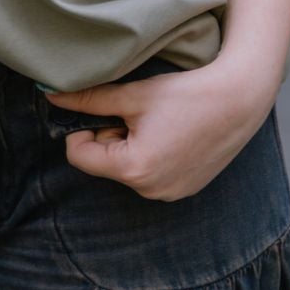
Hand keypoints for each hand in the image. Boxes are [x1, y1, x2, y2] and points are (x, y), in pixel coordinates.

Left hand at [43, 56, 276, 201]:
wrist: (238, 100)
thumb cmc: (184, 94)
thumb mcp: (132, 94)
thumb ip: (88, 99)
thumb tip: (51, 95)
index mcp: (132, 168)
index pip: (79, 155)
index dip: (83, 128)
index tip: (105, 108)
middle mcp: (149, 191)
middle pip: (104, 162)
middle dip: (111, 134)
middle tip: (137, 111)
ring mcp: (170, 194)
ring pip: (127, 167)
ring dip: (131, 143)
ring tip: (159, 120)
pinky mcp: (185, 190)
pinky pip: (151, 174)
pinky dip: (152, 153)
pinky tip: (173, 132)